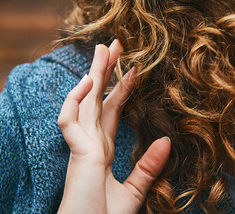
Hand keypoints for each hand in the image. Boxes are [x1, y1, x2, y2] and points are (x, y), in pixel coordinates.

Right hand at [57, 40, 170, 213]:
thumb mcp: (134, 192)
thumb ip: (148, 167)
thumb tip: (166, 141)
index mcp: (102, 151)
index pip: (111, 110)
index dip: (121, 88)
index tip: (135, 68)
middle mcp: (89, 144)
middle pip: (96, 98)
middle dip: (104, 70)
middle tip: (115, 43)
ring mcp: (80, 148)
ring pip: (84, 101)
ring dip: (94, 74)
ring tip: (104, 48)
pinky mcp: (76, 155)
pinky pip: (69, 121)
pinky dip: (75, 100)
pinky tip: (89, 82)